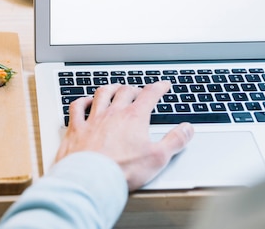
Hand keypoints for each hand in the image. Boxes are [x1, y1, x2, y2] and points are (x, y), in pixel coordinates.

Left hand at [55, 81, 193, 190]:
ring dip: (110, 88)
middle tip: (139, 90)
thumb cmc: (123, 170)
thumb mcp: (158, 158)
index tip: (163, 85)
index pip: (149, 95)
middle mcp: (113, 113)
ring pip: (102, 94)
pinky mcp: (77, 129)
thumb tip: (187, 129)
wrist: (92, 179)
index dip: (159, 88)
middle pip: (125, 92)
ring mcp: (93, 119)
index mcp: (134, 118)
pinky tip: (85, 101)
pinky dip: (82, 101)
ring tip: (115, 88)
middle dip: (134, 88)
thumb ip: (175, 141)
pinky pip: (77, 107)